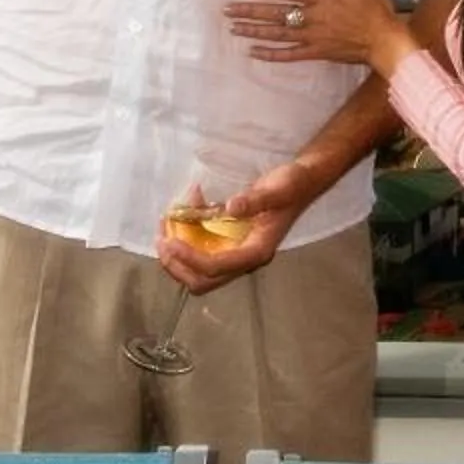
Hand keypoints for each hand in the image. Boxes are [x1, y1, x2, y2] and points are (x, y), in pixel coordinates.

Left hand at [156, 164, 318, 294]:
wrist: (302, 183)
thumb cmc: (292, 186)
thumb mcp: (278, 189)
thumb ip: (255, 200)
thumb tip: (231, 207)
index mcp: (256, 251)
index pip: (217, 267)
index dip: (191, 259)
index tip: (171, 242)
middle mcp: (244, 258)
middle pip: (203, 280)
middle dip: (177, 266)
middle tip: (162, 241)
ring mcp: (235, 252)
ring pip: (198, 271)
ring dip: (177, 257)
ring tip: (163, 229)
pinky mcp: (229, 243)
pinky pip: (201, 251)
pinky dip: (185, 241)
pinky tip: (180, 215)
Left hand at [227, 0, 412, 77]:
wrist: (385, 40)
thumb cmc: (374, 8)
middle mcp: (311, 17)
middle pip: (275, 13)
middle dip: (250, 11)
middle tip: (227, 10)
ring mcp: (312, 37)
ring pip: (277, 34)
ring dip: (254, 30)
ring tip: (234, 28)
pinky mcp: (316, 52)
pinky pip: (289, 54)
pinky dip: (270, 54)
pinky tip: (254, 52)